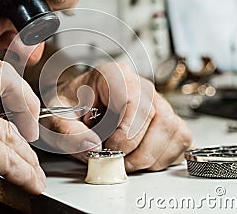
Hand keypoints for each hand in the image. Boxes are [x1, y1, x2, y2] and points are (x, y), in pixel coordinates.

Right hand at [0, 44, 44, 212]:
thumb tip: (3, 107)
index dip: (9, 78)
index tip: (22, 99)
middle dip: (25, 97)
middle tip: (31, 123)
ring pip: (7, 128)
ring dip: (26, 153)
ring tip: (32, 168)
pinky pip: (6, 155)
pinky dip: (23, 172)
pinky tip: (29, 180)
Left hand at [40, 62, 192, 171]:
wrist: (77, 105)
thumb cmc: (70, 105)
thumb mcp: (56, 116)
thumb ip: (67, 132)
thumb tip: (92, 148)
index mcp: (113, 76)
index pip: (133, 98)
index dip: (125, 131)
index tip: (109, 147)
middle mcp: (140, 85)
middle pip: (158, 117)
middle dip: (137, 150)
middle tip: (115, 160)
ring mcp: (157, 101)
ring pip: (173, 129)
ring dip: (150, 156)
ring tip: (126, 161)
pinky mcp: (167, 118)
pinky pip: (180, 140)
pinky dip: (163, 157)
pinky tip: (141, 158)